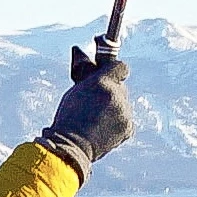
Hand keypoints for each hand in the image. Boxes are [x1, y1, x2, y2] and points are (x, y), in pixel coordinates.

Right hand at [40, 39, 131, 176]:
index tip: (107, 72)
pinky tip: (103, 126)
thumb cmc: (68, 117)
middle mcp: (118, 96)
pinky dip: (117, 121)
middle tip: (94, 101)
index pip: (121, 67)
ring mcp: (125, 113)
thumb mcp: (74, 89)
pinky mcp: (128, 128)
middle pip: (121, 87)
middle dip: (110, 91)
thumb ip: (86, 73)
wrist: (72, 146)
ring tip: (96, 118)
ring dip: (113, 107)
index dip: (113, 69)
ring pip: (123, 103)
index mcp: (103, 83)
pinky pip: (126, 118)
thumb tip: (79, 49)